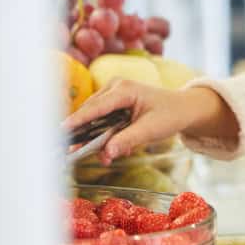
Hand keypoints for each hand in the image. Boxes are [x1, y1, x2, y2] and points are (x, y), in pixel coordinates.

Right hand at [63, 79, 236, 163]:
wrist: (183, 108)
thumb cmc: (170, 115)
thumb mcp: (152, 129)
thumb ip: (128, 140)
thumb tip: (106, 153)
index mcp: (125, 89)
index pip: (96, 107)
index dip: (77, 121)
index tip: (61, 133)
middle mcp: (115, 87)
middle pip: (90, 113)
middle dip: (84, 135)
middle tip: (74, 154)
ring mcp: (112, 93)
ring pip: (93, 118)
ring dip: (94, 138)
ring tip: (103, 157)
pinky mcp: (112, 103)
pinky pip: (100, 120)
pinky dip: (103, 135)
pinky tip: (114, 148)